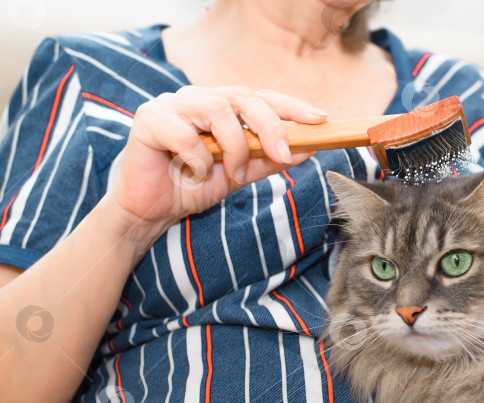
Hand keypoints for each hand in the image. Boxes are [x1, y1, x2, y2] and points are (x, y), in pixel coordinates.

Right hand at [108, 85, 326, 233]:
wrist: (150, 210)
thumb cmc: (192, 186)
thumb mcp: (240, 174)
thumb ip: (269, 159)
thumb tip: (308, 148)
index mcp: (219, 106)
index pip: (260, 97)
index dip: (291, 105)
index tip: (320, 118)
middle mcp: (197, 98)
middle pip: (242, 97)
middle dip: (270, 125)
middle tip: (283, 153)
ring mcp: (171, 105)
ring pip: (218, 110)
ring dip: (234, 147)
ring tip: (231, 174)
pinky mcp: (149, 120)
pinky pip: (186, 133)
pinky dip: (199, 158)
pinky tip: (195, 173)